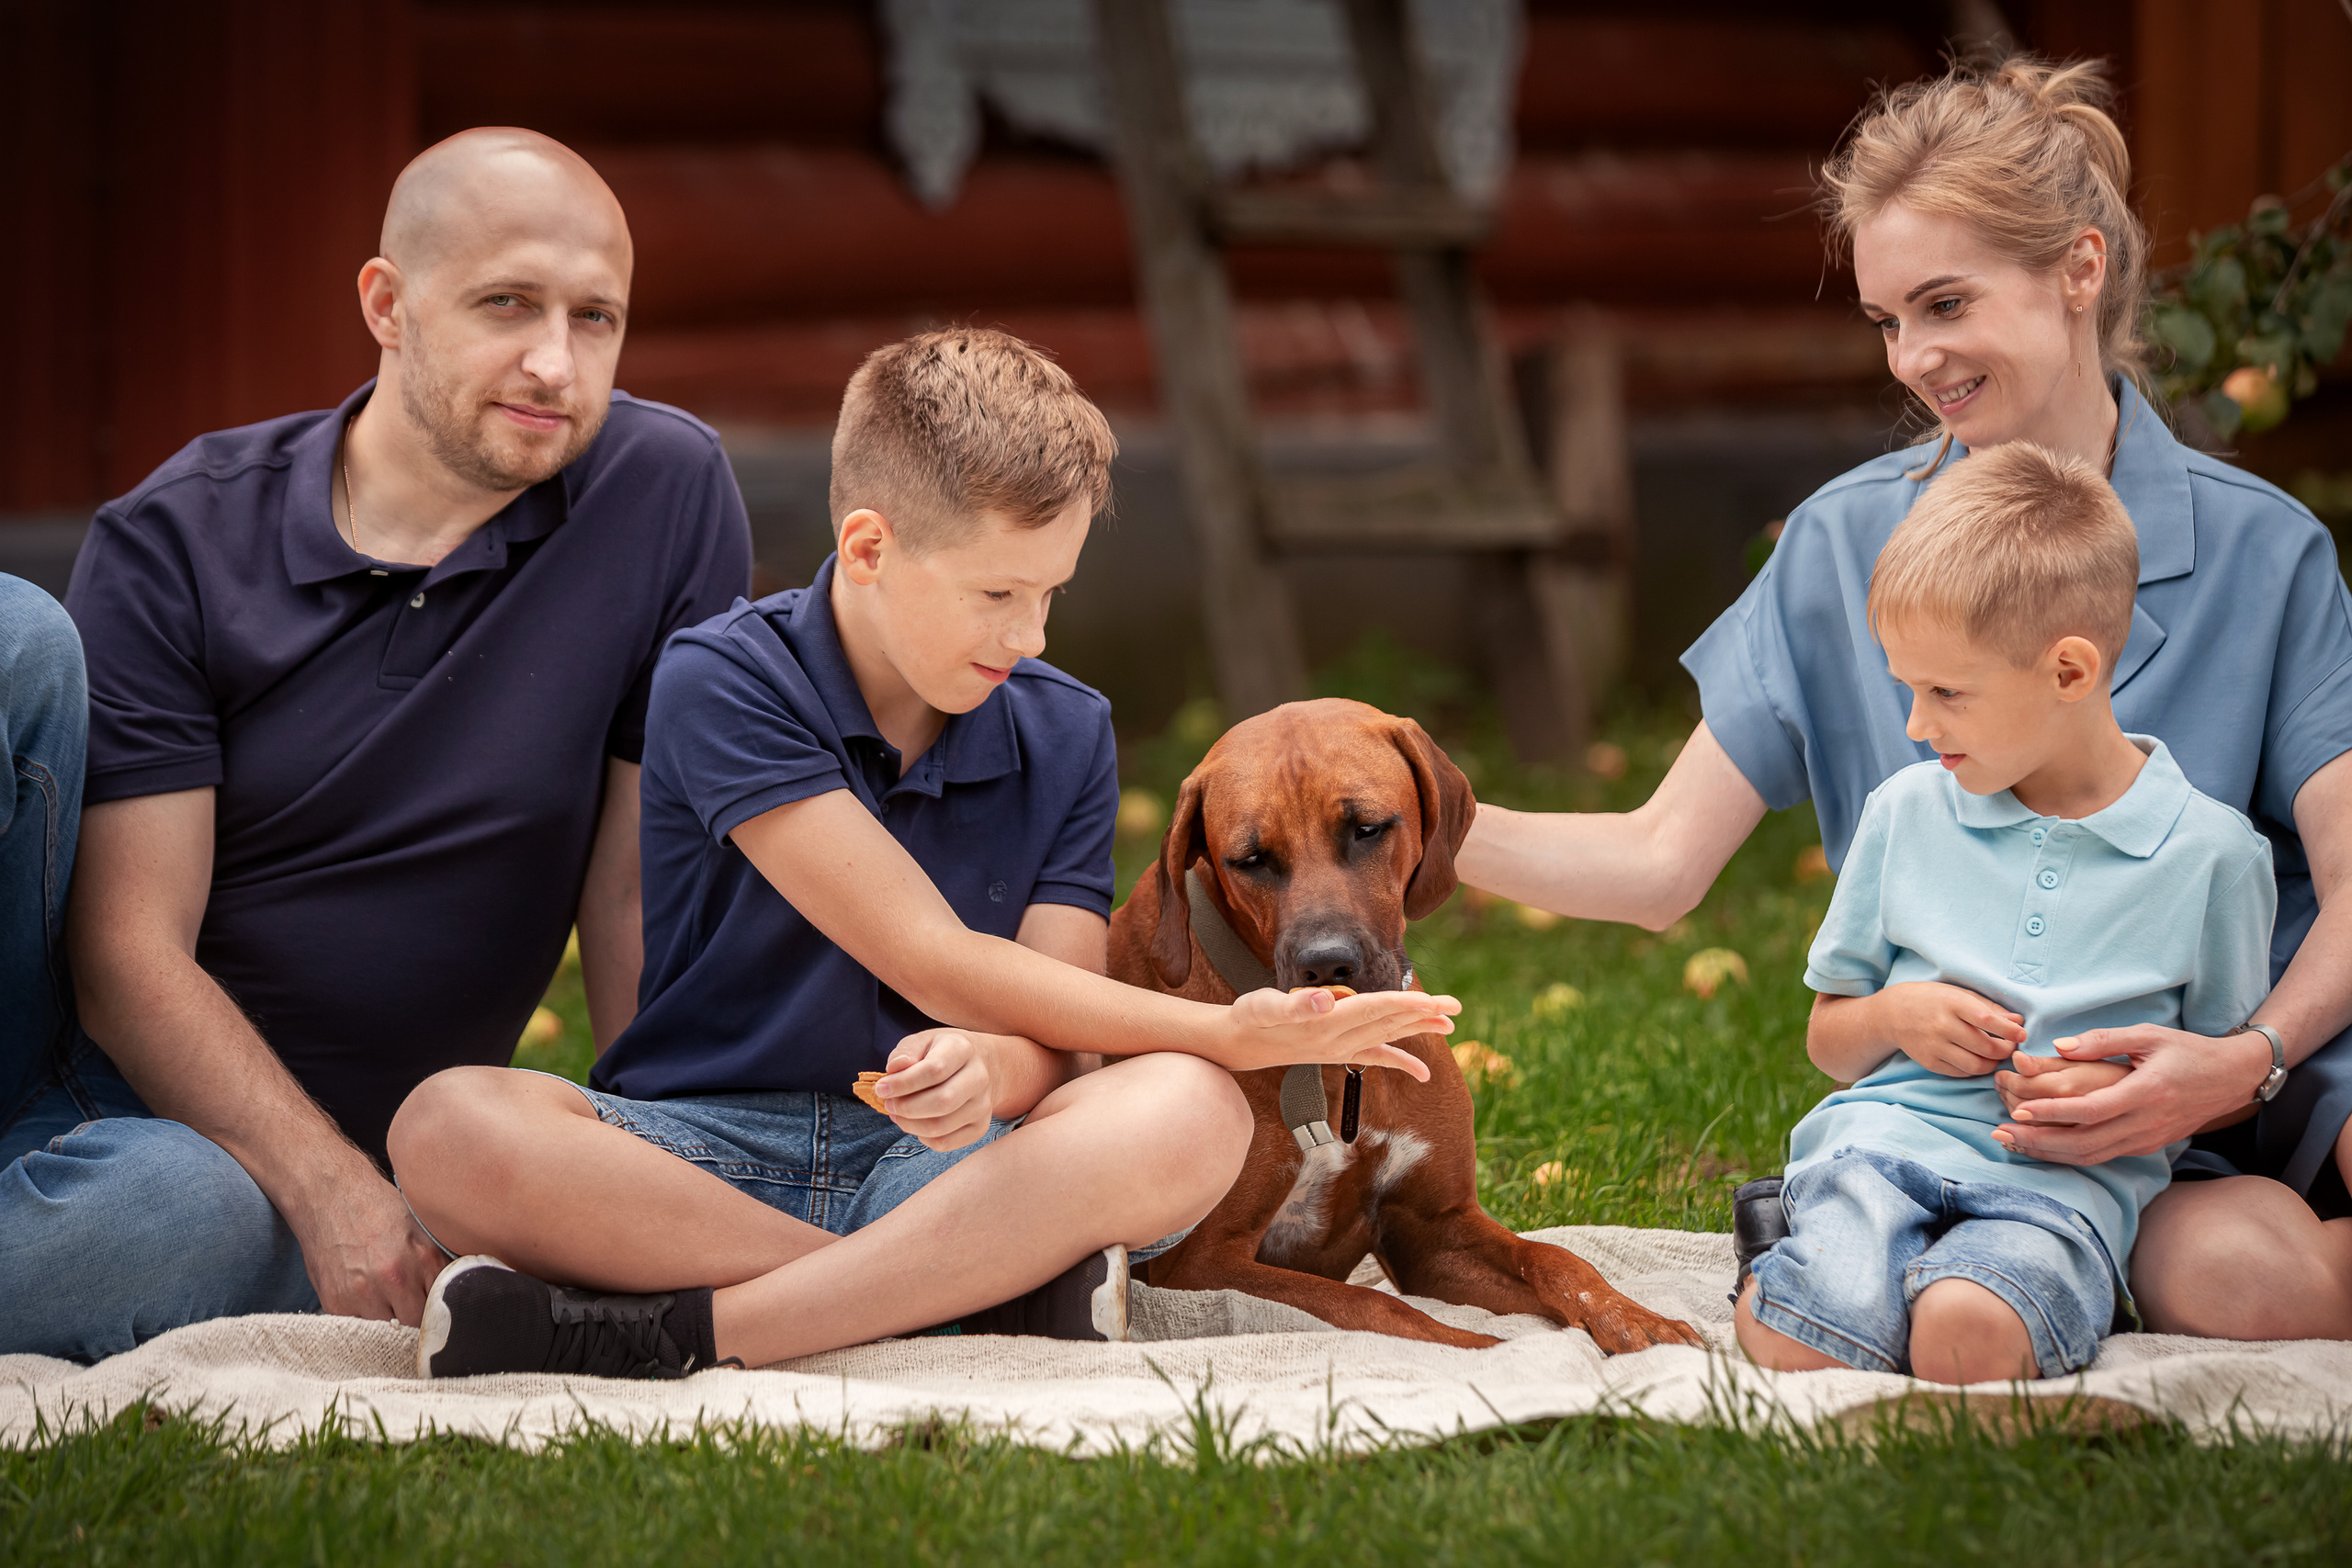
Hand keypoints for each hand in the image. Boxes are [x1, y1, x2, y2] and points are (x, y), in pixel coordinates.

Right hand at [287, 1168, 447, 1325]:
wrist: (329, 1193)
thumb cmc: (377, 1207)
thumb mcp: (420, 1227)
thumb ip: (436, 1262)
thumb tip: (455, 1291)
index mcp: (423, 1257)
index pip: (443, 1305)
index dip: (439, 1308)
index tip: (435, 1307)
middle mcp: (395, 1277)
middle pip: (416, 1322)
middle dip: (414, 1315)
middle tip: (407, 1302)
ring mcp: (363, 1292)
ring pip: (387, 1329)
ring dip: (387, 1318)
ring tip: (382, 1295)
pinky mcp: (336, 1302)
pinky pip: (357, 1326)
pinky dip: (362, 1317)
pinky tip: (362, 1295)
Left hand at [876, 1029, 998, 1150]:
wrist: (981, 1065)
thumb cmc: (942, 1052)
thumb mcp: (923, 1041)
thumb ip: (906, 1051)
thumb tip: (895, 1069)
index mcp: (963, 1049)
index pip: (935, 1070)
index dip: (903, 1083)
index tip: (881, 1088)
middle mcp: (979, 1077)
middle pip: (942, 1101)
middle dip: (906, 1107)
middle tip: (889, 1104)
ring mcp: (983, 1105)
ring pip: (941, 1126)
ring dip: (909, 1124)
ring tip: (898, 1114)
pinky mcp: (980, 1127)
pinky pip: (945, 1143)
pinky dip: (923, 1137)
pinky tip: (917, 1123)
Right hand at [1226, 987, 1456, 1079]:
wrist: (1239, 1044)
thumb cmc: (1250, 1018)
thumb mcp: (1264, 1005)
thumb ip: (1294, 1003)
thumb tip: (1325, 1001)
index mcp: (1327, 1023)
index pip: (1373, 1010)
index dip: (1405, 1005)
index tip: (1433, 1002)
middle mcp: (1339, 1039)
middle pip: (1388, 1023)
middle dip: (1423, 1015)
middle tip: (1455, 1008)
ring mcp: (1341, 1047)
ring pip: (1387, 1036)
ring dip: (1418, 1029)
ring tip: (1449, 1024)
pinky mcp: (1338, 1051)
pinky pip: (1375, 1057)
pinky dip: (1400, 1061)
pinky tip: (1422, 1072)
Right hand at [1874, 981, 2026, 1076]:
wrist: (1892, 1013)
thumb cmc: (1931, 999)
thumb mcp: (1958, 993)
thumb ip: (1989, 1007)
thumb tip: (2018, 1021)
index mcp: (1951, 1003)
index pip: (1987, 1020)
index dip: (2010, 1031)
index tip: (2022, 1034)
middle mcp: (1942, 1026)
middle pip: (1986, 1047)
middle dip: (2005, 1050)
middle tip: (2010, 1046)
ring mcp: (1934, 1046)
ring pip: (1976, 1065)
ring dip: (1992, 1063)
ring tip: (1996, 1055)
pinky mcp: (1929, 1062)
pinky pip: (1961, 1072)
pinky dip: (1975, 1069)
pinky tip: (1977, 1059)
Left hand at [1992, 1024, 2274, 1163]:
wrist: (2233, 1079)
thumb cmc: (2188, 1051)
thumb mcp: (2149, 1035)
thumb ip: (2104, 1040)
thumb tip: (2059, 1046)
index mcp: (2145, 1092)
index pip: (2091, 1110)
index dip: (2054, 1114)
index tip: (2020, 1111)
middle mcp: (2146, 1122)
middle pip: (2085, 1143)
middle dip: (2039, 1141)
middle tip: (2000, 1134)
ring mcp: (2147, 1139)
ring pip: (2091, 1155)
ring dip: (2049, 1153)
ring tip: (2012, 1143)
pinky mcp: (2147, 1146)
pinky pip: (2102, 1156)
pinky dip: (2069, 1155)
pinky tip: (2043, 1148)